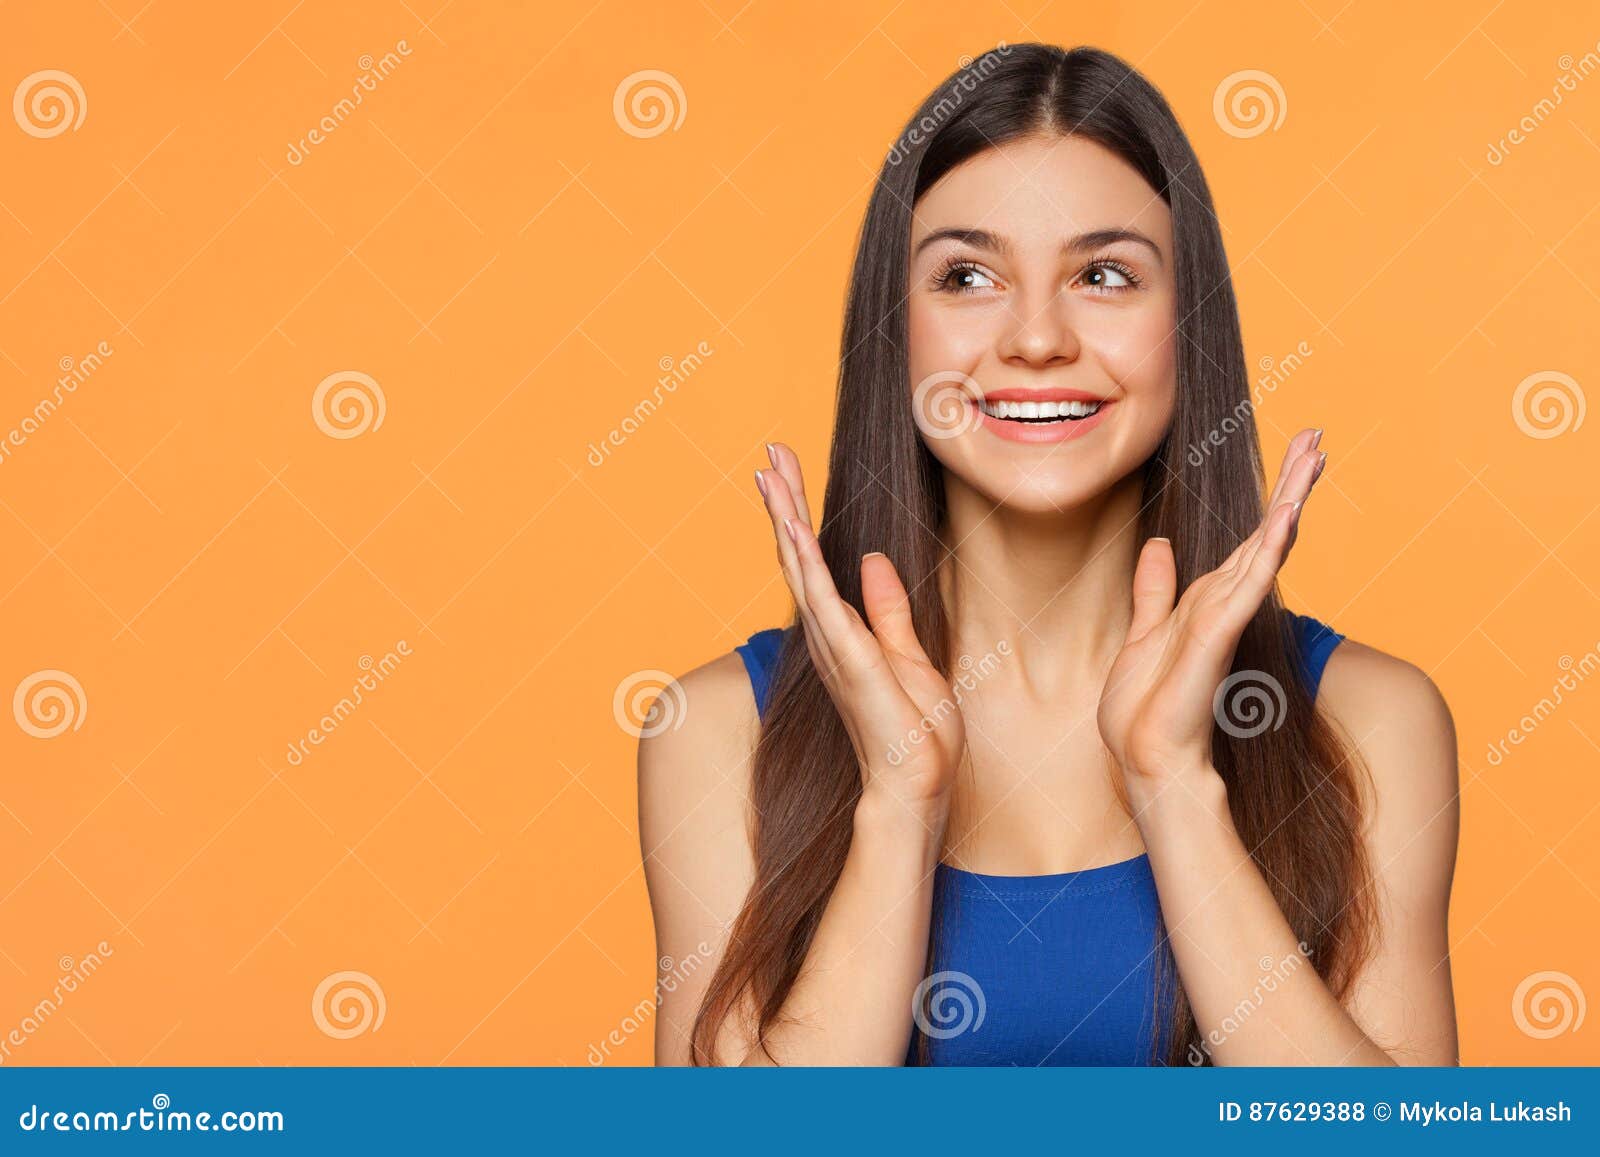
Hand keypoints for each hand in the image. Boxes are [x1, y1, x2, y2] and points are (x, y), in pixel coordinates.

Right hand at [755, 443, 963, 814]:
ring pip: (802, 571)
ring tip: (771, 475)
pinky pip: (823, 603)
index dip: (800, 516)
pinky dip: (805, 563)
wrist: (915, 789)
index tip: (788, 472)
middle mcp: (829, 637)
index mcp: (844, 635)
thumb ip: (888, 612)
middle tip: (769, 455)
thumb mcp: (912, 659)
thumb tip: (871, 562)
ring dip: (786, 520)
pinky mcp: (850, 661)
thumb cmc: (916, 736)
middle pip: (798, 557)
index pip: (816, 563)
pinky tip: (792, 529)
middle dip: (785, 504)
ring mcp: (835, 648)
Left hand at [1096, 428, 1326, 806]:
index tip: (1296, 453)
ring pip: (1263, 548)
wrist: (1146, 757)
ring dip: (1288, 501)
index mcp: (1210, 601)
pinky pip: (1246, 583)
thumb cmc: (1146, 708)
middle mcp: (1225, 604)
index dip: (1272, 497)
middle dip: (1291, 484)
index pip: (1247, 540)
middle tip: (1319, 437)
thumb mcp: (1144, 633)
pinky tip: (1286, 517)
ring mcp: (1226, 618)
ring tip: (1313, 457)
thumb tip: (1159, 546)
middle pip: (1265, 533)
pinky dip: (1268, 549)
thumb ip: (1156, 591)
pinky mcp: (1218, 634)